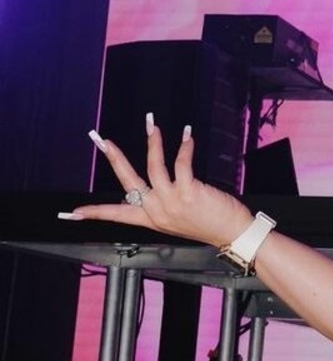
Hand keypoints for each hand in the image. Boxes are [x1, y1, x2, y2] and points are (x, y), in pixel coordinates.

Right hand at [64, 116, 253, 247]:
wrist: (233, 235)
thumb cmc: (208, 224)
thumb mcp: (176, 222)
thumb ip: (160, 207)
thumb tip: (147, 190)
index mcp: (151, 219)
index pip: (115, 216)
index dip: (94, 212)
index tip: (72, 212)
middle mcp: (157, 211)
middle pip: (127, 180)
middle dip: (113, 157)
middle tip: (100, 139)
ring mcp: (172, 202)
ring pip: (153, 166)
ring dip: (153, 142)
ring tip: (151, 125)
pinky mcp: (188, 193)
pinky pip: (181, 163)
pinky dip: (184, 146)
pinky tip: (187, 135)